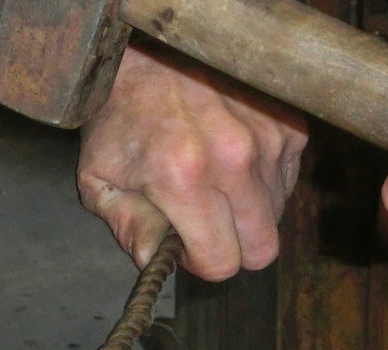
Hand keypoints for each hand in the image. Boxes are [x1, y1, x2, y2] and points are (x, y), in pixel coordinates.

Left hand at [77, 43, 308, 280]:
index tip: (188, 245)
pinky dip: (262, 181)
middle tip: (206, 223)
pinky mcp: (288, 126)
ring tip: (213, 181)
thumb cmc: (122, 114)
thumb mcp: (99, 176)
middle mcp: (233, 159)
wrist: (152, 51)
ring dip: (247, 212)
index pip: (221, 262)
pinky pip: (286, 181)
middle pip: (262, 250)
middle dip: (234, 247)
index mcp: (183, 178)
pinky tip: (231, 160)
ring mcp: (267, 140)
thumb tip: (155, 259)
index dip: (202, 262)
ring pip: (275, 216)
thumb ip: (126, 226)